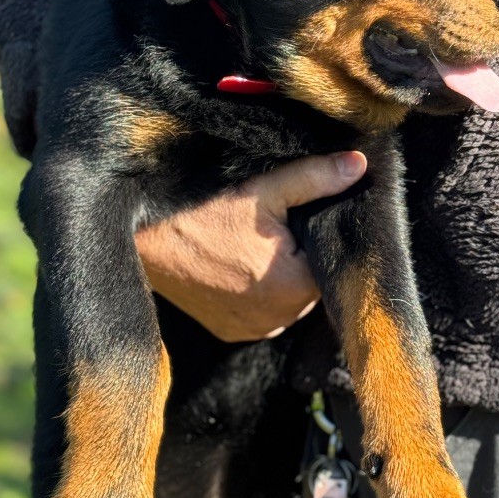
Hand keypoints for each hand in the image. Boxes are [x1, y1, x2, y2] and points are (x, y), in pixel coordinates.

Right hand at [135, 151, 366, 341]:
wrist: (139, 242)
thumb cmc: (201, 214)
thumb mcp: (264, 189)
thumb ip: (316, 178)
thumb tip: (359, 165)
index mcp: (296, 287)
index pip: (331, 263)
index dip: (321, 238)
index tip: (305, 219)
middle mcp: (279, 320)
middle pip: (312, 283)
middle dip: (303, 258)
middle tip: (280, 227)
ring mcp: (253, 330)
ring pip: (289, 299)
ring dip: (282, 278)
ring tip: (259, 245)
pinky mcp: (231, 332)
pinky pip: (262, 313)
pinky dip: (259, 293)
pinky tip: (242, 265)